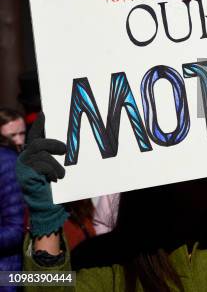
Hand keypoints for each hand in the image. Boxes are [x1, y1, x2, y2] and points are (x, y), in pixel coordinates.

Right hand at [16, 113, 67, 237]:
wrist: (49, 208)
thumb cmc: (56, 188)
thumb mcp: (57, 167)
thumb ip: (57, 156)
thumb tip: (68, 144)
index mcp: (33, 155)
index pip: (35, 135)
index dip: (38, 124)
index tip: (44, 113)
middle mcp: (24, 159)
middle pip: (37, 142)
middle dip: (52, 144)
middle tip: (65, 150)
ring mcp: (23, 167)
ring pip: (41, 154)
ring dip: (55, 165)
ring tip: (61, 175)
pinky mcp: (24, 175)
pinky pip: (41, 165)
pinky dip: (51, 171)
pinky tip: (54, 181)